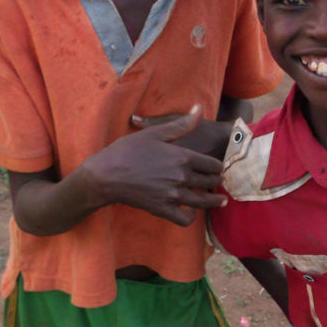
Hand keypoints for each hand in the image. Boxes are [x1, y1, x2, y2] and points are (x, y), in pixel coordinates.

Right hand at [83, 105, 226, 225]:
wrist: (106, 175)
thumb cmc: (128, 150)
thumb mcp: (155, 132)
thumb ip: (182, 124)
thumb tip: (199, 108)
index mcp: (183, 157)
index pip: (213, 165)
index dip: (218, 166)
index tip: (219, 168)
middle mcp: (182, 177)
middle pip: (210, 182)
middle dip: (217, 182)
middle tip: (220, 182)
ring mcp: (173, 195)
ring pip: (202, 202)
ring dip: (213, 202)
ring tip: (220, 202)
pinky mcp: (162, 209)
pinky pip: (184, 219)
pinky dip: (190, 216)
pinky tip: (190, 210)